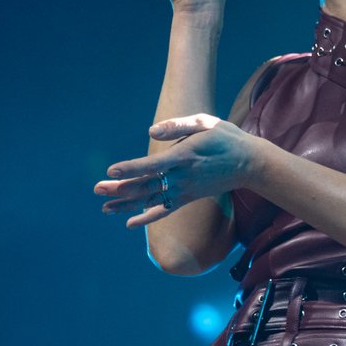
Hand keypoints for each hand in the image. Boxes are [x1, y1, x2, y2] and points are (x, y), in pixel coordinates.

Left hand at [93, 114, 262, 227]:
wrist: (249, 163)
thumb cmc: (226, 138)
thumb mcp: (206, 122)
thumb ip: (178, 126)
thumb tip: (151, 130)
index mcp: (185, 156)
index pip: (153, 164)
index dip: (132, 168)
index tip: (112, 170)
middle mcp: (182, 177)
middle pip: (146, 185)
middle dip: (120, 188)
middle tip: (97, 189)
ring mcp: (185, 190)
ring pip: (151, 199)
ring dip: (127, 204)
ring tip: (104, 207)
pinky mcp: (188, 197)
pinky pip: (164, 210)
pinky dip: (147, 217)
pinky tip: (129, 223)